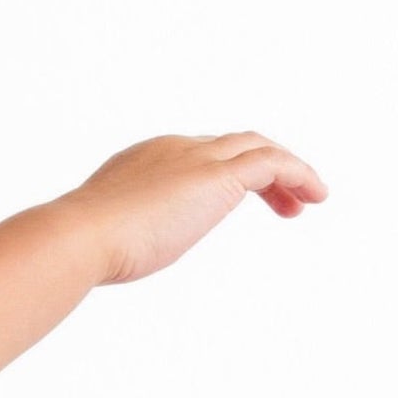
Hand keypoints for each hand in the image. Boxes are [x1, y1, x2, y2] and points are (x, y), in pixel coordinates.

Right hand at [56, 134, 327, 287]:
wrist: (81, 236)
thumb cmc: (85, 248)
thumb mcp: (110, 237)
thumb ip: (123, 235)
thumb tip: (121, 252)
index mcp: (147, 159)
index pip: (199, 155)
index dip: (227, 176)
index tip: (242, 203)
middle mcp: (176, 149)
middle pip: (233, 145)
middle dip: (263, 169)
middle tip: (285, 203)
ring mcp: (198, 158)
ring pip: (257, 147)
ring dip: (288, 171)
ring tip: (309, 200)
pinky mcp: (219, 176)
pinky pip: (273, 162)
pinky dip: (299, 174)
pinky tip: (315, 196)